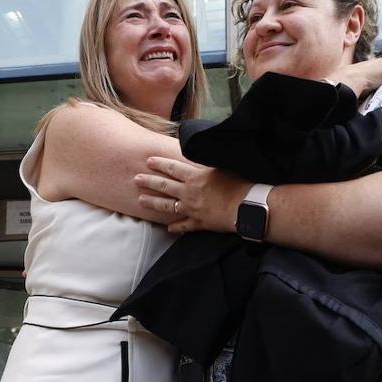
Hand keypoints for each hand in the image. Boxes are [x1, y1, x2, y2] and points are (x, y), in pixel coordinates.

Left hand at [134, 157, 251, 234]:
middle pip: (164, 186)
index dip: (160, 164)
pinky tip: (168, 228)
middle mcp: (189, 193)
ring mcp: (192, 209)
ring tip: (141, 201)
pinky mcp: (200, 223)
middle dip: (149, 182)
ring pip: (167, 206)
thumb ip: (208, 163)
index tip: (148, 161)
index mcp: (195, 177)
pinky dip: (176, 227)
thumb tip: (203, 152)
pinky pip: (184, 226)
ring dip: (153, 203)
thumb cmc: (239, 184)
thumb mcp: (222, 166)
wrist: (246, 206)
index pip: (172, 168)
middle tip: (135, 179)